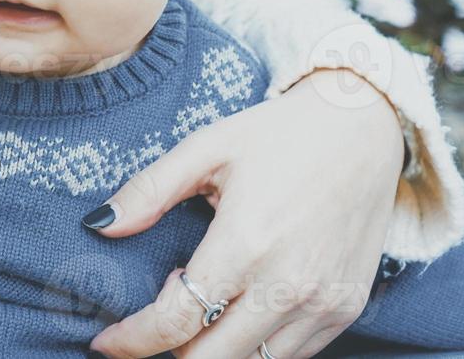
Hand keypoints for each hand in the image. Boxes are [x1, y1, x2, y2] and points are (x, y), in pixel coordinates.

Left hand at [87, 68, 404, 358]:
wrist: (363, 128)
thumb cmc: (280, 134)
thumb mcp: (207, 147)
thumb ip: (149, 190)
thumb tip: (100, 226)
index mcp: (247, 242)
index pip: (177, 321)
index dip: (132, 340)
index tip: (105, 342)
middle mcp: (290, 284)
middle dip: (169, 346)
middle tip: (160, 307)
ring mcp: (323, 302)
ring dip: (212, 346)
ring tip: (203, 294)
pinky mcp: (346, 309)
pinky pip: (289, 355)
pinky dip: (254, 344)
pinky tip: (241, 301)